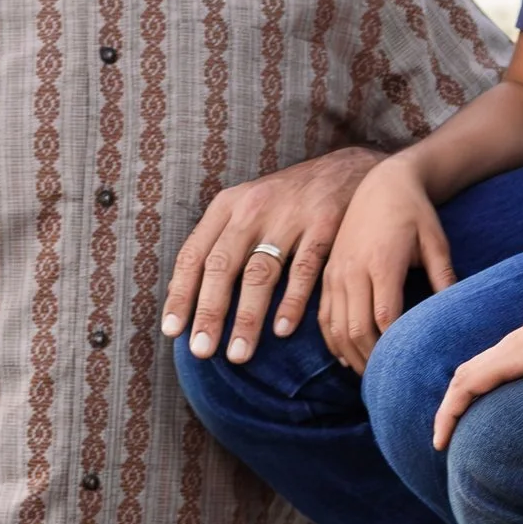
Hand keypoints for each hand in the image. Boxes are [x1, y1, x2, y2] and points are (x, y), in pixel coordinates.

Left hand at [161, 148, 378, 363]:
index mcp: (228, 206)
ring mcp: (289, 216)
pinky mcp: (324, 224)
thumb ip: (220, 242)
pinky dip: (292, 301)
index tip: (173, 331)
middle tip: (201, 351)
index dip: (182, 293)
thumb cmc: (291, 200)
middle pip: (223, 265)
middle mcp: (253, 209)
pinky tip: (282, 331)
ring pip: (260, 272)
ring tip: (238, 354)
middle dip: (210, 311)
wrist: (350, 169)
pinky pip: (303, 269)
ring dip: (247, 316)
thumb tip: (182, 293)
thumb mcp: (249, 206)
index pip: (195, 253)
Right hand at [318, 155, 454, 374]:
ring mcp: (336, 273)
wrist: (381, 183)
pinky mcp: (327, 274)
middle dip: (373, 360)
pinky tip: (347, 357)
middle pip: (357, 329)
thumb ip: (444, 279)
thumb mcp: (436, 242)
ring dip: (352, 356)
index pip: (385, 318)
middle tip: (389, 382)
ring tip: (370, 375)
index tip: (408, 366)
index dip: (393, 347)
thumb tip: (456, 315)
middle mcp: (353, 270)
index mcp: (383, 262)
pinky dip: (333, 341)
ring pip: (337, 328)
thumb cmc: (415, 213)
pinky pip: (324, 316)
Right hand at [432, 258, 522, 455]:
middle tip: (442, 440)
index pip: (465, 384)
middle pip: (464, 377)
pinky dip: (487, 385)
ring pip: (480, 369)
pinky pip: (498, 367)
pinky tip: (502, 398)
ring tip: (464, 423)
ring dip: (465, 395)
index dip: (448, 415)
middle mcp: (512, 347)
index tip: (439, 444)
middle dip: (449, 408)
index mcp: (513, 352)